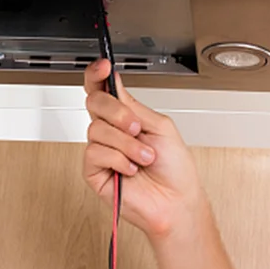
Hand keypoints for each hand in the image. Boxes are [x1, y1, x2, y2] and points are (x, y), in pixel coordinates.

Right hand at [82, 59, 202, 238]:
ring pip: (96, 129)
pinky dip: (118, 160)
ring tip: (143, 157)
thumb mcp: (161, 126)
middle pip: (94, 103)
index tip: (103, 67)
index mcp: (126, 118)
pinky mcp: (94, 171)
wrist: (175, 201)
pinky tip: (130, 170)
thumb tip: (115, 84)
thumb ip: (134, 106)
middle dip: (118, 113)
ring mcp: (102, 151)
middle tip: (136, 128)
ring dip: (126, 144)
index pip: (102, 90)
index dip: (97, 75)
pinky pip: (95, 153)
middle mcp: (111, 132)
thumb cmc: (174, 170)